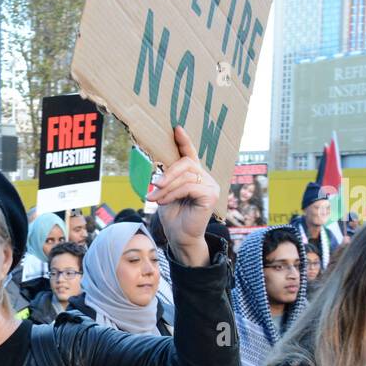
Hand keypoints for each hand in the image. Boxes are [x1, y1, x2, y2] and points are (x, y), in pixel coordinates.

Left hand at [151, 126, 215, 266]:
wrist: (180, 237)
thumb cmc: (173, 216)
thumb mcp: (166, 193)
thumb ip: (166, 180)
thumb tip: (157, 172)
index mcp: (195, 175)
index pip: (191, 154)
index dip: (184, 141)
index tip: (176, 128)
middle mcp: (206, 177)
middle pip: (186, 163)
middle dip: (167, 173)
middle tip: (154, 185)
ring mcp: (211, 186)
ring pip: (186, 176)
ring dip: (167, 187)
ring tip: (155, 197)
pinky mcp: (211, 195)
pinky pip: (189, 187)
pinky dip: (173, 193)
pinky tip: (164, 201)